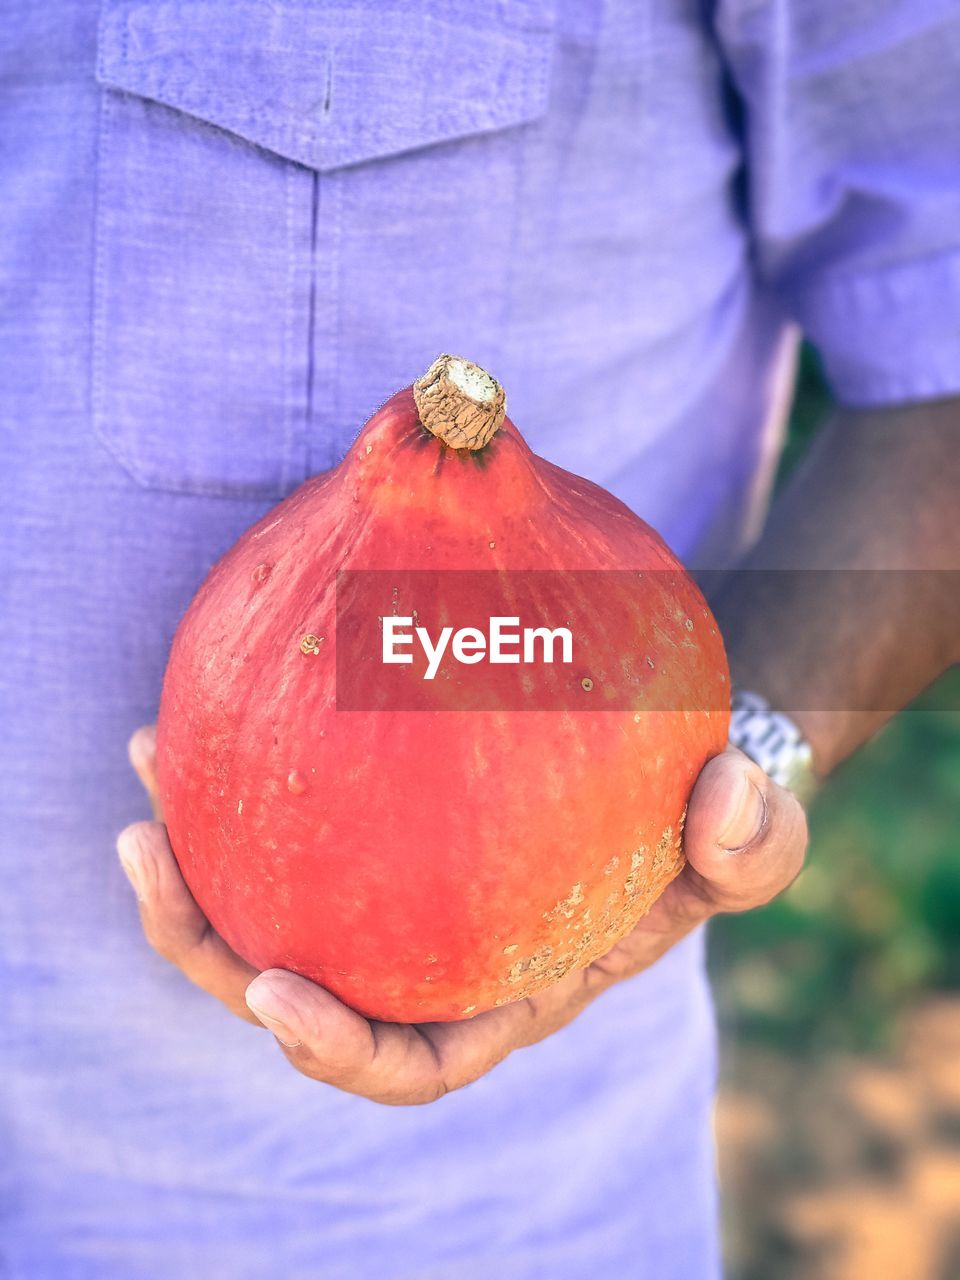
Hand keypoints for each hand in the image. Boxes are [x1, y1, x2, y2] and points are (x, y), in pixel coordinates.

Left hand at [118, 726, 806, 1104]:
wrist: (668, 759)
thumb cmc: (701, 813)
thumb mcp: (750, 831)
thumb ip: (755, 837)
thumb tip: (724, 797)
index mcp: (506, 992)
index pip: (413, 1056)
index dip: (339, 1049)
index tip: (276, 995)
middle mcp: (433, 955)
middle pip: (299, 987)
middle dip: (210, 946)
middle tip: (149, 856)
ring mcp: (396, 890)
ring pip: (272, 898)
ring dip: (196, 850)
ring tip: (150, 756)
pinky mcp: (378, 820)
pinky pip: (296, 814)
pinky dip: (244, 771)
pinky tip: (206, 699)